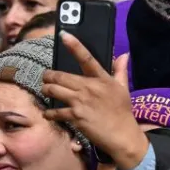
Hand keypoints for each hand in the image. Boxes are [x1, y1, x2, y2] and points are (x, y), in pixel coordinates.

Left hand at [43, 41, 148, 169]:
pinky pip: (56, 112)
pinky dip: (50, 113)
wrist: (121, 134)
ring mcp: (80, 102)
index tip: (63, 34)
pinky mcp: (75, 117)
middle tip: (46, 76)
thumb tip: (124, 55)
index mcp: (102, 79)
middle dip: (49, 76)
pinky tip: (48, 113)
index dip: (74, 45)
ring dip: (46, 90)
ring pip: (54, 91)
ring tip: (45, 90)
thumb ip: (120, 70)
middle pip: (61, 76)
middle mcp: (89, 88)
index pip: (87, 58)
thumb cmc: (122, 110)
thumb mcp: (123, 88)